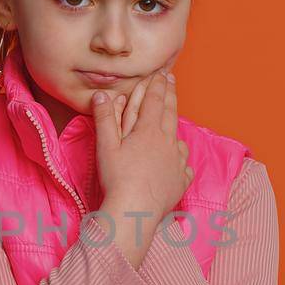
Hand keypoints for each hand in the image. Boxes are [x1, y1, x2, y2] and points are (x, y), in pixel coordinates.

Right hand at [90, 70, 192, 255]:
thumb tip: (101, 94)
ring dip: (175, 127)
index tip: (161, 73)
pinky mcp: (181, 181)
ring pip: (178, 138)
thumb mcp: (106, 146)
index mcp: (149, 131)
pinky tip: (177, 161)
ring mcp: (177, 162)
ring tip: (172, 121)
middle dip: (170, 95)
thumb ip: (105, 118)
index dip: (157, 85)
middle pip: (170, 113)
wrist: (135, 211)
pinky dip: (180, 159)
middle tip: (172, 81)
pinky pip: (183, 165)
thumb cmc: (117, 178)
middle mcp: (167, 142)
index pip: (155, 101)